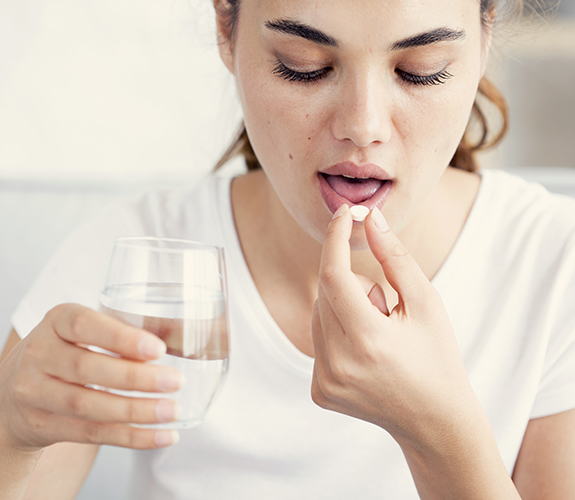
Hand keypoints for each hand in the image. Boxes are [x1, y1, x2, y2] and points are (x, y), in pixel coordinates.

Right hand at [0, 304, 183, 451]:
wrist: (16, 388)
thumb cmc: (70, 350)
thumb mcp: (87, 331)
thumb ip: (124, 332)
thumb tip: (179, 334)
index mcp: (57, 320)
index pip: (85, 325)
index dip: (122, 338)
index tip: (158, 349)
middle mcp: (39, 353)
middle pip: (88, 368)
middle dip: (137, 377)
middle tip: (175, 381)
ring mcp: (34, 392)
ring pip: (88, 406)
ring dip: (136, 412)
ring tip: (172, 411)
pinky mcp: (41, 425)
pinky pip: (90, 434)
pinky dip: (131, 437)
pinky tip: (162, 435)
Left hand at [311, 205, 478, 446]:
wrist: (434, 420)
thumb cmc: (437, 356)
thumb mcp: (427, 303)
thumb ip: (395, 258)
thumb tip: (370, 219)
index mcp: (368, 340)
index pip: (333, 275)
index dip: (335, 239)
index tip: (344, 214)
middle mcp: (338, 364)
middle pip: (326, 293)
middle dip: (352, 285)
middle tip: (385, 309)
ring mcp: (325, 382)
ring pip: (318, 314)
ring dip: (343, 309)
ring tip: (378, 335)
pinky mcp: (319, 391)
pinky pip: (317, 340)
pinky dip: (337, 332)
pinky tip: (366, 354)